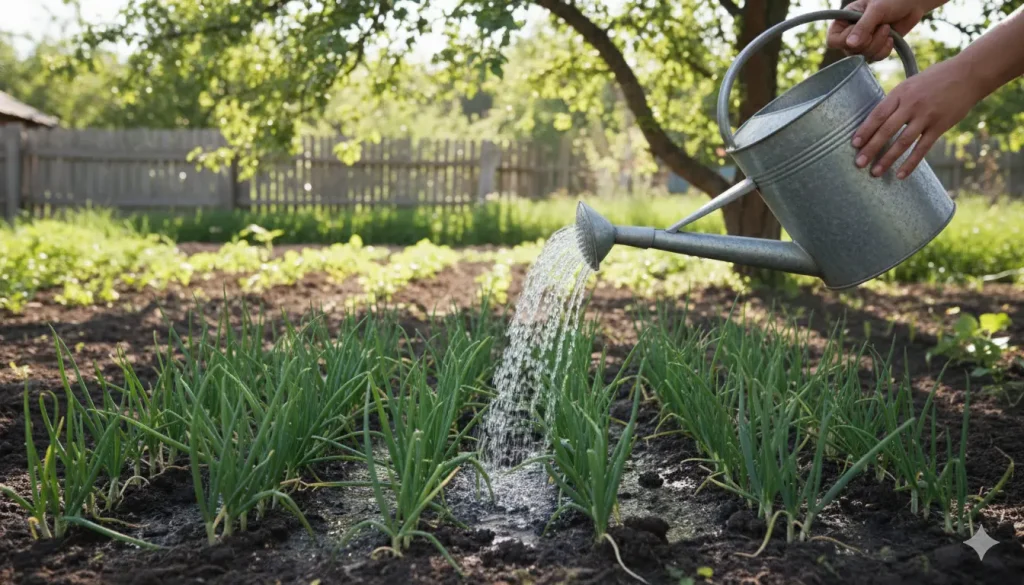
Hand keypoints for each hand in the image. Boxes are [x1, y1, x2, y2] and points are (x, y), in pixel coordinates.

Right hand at [827, 0, 929, 60]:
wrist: (912, 3)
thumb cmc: (892, 0)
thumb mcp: (876, 10)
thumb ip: (863, 27)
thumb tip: (850, 45)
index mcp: (844, 21)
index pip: (833, 41)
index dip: (846, 41)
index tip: (863, 30)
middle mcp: (850, 33)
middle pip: (850, 51)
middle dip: (869, 41)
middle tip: (882, 26)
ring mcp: (863, 42)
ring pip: (863, 56)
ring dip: (879, 44)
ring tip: (888, 28)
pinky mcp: (876, 47)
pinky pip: (875, 58)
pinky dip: (885, 50)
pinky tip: (891, 38)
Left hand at [852, 57, 979, 178]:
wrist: (968, 74)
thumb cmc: (935, 79)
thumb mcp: (911, 84)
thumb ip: (895, 101)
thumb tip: (876, 120)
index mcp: (901, 93)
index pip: (878, 114)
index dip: (865, 130)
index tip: (854, 144)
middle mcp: (912, 105)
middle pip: (887, 130)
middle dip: (871, 148)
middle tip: (859, 164)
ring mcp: (926, 116)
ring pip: (903, 142)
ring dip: (888, 159)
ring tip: (875, 172)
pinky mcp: (940, 126)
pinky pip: (922, 148)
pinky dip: (911, 163)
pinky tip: (901, 175)